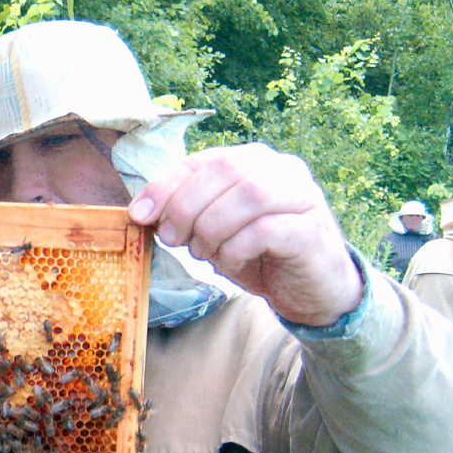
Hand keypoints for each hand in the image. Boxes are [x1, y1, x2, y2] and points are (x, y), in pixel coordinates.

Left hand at [128, 143, 363, 326]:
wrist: (312, 291)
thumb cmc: (259, 255)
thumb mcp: (215, 231)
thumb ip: (187, 214)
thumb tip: (142, 212)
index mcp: (254, 161)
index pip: (202, 161)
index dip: (165, 186)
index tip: (139, 215)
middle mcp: (282, 170)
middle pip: (224, 171)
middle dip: (186, 207)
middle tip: (174, 239)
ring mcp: (302, 197)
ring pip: (247, 196)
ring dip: (212, 229)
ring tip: (205, 253)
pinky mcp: (311, 230)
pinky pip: (265, 231)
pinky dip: (236, 249)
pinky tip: (231, 263)